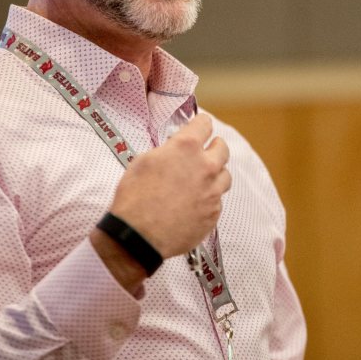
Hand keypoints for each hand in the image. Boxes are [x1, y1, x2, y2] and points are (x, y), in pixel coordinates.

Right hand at [108, 113, 230, 258]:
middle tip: (206, 150)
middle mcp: (205, 167)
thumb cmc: (135, 198)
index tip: (200, 125)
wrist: (138, 236)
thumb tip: (174, 150)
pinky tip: (195, 202)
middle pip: (222, 148)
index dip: (201, 123)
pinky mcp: (213, 213)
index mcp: (186, 148)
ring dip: (215, 174)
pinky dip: (209, 198)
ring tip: (202, 179)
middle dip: (214, 147)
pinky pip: (218, 200)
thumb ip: (167, 151)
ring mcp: (212, 192)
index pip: (204, 124)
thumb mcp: (143, 161)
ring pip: (225, 176)